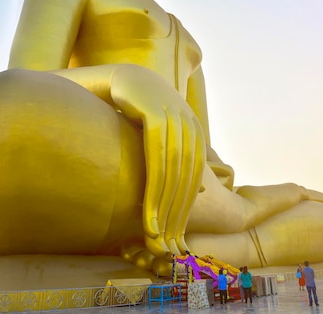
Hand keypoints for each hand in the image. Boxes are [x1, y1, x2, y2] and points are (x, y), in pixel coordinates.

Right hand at [110, 64, 205, 258]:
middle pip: (187, 178)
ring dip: (165, 207)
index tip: (177, 236)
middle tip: (168, 244)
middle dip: (178, 213)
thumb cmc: (141, 110)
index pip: (195, 177)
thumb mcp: (165, 135)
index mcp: (195, 132)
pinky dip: (155, 187)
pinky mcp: (155, 114)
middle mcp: (190, 124)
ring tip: (156, 235)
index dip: (187, 208)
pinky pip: (157, 159)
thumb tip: (199, 191)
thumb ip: (181, 159)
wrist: (123, 78)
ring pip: (174, 172)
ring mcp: (175, 118)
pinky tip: (149, 210)